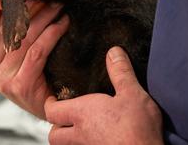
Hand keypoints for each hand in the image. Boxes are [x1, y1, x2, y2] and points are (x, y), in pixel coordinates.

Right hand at [0, 2, 68, 118]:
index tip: (1, 4)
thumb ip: (7, 36)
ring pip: (23, 38)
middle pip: (3, 30)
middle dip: (26, 9)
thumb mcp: (13, 58)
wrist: (53, 110)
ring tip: (58, 6)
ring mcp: (2, 80)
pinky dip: (52, 33)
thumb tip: (18, 0)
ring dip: (44, 17)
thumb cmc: (34, 79)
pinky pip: (37, 50)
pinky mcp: (20, 85)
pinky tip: (62, 24)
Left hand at [45, 46, 162, 144]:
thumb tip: (113, 53)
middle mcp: (80, 135)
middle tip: (65, 116)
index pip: (51, 110)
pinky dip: (85, 144)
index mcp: (82, 113)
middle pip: (53, 135)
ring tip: (81, 128)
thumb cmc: (137, 129)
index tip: (56, 97)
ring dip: (69, 138)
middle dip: (55, 126)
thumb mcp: (132, 93)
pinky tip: (99, 138)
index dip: (50, 104)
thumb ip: (120, 72)